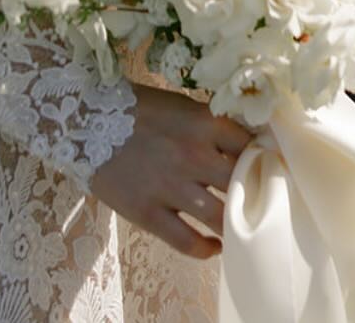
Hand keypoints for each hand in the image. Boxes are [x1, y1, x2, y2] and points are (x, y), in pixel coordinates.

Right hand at [90, 82, 252, 257]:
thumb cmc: (138, 109)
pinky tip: (215, 245)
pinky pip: (187, 241)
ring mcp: (171, 187)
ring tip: (241, 225)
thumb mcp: (181, 106)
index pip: (250, 144)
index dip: (264, 156)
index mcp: (202, 124)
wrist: (85, 121)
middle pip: (242, 182)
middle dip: (255, 190)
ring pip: (220, 217)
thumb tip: (245, 144)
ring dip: (235, 223)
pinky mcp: (149, 213)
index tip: (269, 164)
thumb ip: (211, 125)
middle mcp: (193, 156)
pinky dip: (207, 248)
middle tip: (261, 198)